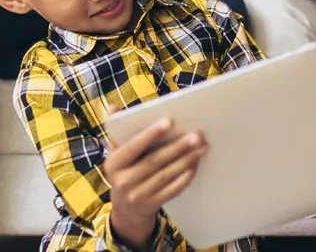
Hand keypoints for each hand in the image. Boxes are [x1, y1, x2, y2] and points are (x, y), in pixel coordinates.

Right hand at [105, 117, 208, 247]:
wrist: (126, 209)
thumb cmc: (124, 171)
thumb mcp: (116, 153)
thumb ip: (118, 130)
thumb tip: (114, 106)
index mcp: (114, 164)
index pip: (133, 147)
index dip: (150, 134)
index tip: (169, 121)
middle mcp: (123, 181)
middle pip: (154, 161)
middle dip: (177, 147)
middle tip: (196, 135)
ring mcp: (138, 195)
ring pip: (166, 175)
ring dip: (186, 160)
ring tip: (202, 147)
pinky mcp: (152, 205)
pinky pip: (172, 189)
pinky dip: (185, 177)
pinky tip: (196, 164)